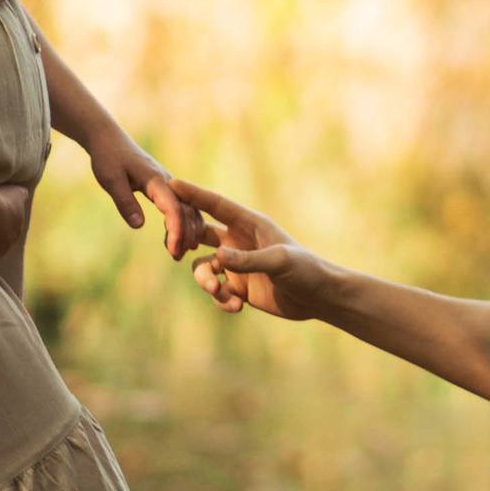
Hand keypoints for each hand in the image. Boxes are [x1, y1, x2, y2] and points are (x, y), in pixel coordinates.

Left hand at [89, 133, 191, 256]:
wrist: (108, 138)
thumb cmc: (108, 157)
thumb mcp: (111, 180)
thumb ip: (125, 202)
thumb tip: (138, 226)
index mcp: (155, 179)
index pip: (172, 207)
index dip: (176, 229)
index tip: (174, 249)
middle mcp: (167, 181)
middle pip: (186, 210)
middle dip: (185, 234)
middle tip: (177, 257)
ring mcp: (168, 183)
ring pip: (188, 208)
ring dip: (188, 230)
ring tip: (180, 253)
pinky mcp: (164, 186)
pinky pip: (181, 206)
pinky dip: (184, 222)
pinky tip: (179, 238)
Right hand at [178, 186, 333, 322]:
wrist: (318, 298)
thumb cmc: (306, 270)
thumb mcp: (279, 261)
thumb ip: (248, 259)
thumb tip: (217, 257)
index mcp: (249, 224)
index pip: (216, 205)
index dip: (193, 194)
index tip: (171, 183)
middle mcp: (238, 242)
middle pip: (199, 234)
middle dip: (184, 241)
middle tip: (173, 249)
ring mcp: (237, 265)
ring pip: (203, 268)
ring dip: (205, 280)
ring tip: (218, 290)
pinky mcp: (238, 287)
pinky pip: (216, 291)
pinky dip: (221, 299)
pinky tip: (238, 306)